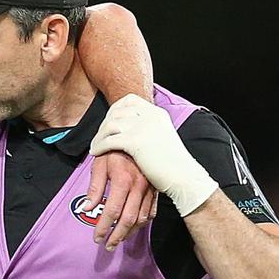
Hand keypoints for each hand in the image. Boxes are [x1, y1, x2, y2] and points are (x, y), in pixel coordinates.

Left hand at [85, 151, 156, 250]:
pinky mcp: (156, 189)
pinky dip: (143, 222)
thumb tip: (87, 207)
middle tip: (108, 246)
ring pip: (142, 218)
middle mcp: (139, 187)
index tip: (97, 237)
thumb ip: (94, 187)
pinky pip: (152, 211)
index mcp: (123, 181)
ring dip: (130, 232)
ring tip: (119, 239)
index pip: (112, 212)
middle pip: (129, 220)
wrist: (138, 135)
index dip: (104, 227)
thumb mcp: (100, 164)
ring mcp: (150, 189)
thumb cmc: (115, 149)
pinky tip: (135, 227)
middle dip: (117, 236)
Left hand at [90, 95, 216, 217]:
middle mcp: (150, 116)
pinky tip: (96, 153)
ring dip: (99, 136)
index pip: (129, 100)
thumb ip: (149, 129)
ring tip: (95, 146)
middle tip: (99, 136)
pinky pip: (109, 140)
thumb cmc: (173, 164)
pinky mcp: (136, 141)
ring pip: (110, 125)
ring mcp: (143, 127)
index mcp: (157, 113)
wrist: (183, 177)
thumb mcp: (162, 137)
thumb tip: (130, 128)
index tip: (108, 121)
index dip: (115, 109)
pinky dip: (99, 146)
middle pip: (117, 112)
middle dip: (104, 124)